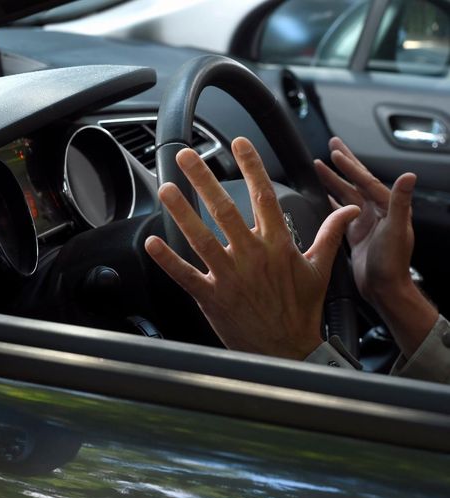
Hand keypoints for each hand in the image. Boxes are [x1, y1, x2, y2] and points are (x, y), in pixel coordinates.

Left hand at [145, 137, 359, 359]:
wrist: (288, 351)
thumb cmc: (302, 310)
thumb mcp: (321, 269)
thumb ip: (328, 234)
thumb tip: (348, 210)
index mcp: (278, 245)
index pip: (264, 196)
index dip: (251, 166)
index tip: (239, 142)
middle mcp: (252, 255)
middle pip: (224, 209)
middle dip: (203, 178)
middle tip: (185, 156)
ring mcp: (230, 276)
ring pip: (201, 237)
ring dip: (182, 211)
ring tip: (167, 188)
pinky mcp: (212, 297)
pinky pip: (185, 274)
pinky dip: (168, 259)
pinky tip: (153, 242)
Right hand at [314, 137, 436, 355]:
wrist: (384, 289)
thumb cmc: (392, 263)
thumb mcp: (397, 230)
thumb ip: (401, 201)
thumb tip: (409, 176)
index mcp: (388, 207)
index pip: (366, 180)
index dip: (350, 165)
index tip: (336, 152)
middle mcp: (377, 211)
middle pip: (356, 181)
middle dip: (344, 163)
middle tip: (332, 145)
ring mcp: (364, 222)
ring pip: (345, 194)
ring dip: (333, 180)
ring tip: (319, 166)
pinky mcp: (354, 233)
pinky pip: (339, 211)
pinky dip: (330, 200)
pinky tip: (321, 195)